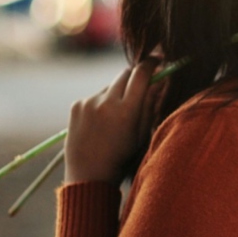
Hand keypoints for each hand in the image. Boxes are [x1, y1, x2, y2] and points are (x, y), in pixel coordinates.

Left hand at [64, 60, 161, 184]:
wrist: (88, 175)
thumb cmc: (122, 158)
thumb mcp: (142, 134)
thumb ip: (151, 105)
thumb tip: (161, 81)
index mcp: (127, 111)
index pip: (142, 74)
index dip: (152, 63)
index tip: (158, 60)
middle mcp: (106, 102)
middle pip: (126, 73)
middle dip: (136, 75)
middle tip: (143, 82)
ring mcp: (89, 102)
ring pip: (110, 86)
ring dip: (118, 93)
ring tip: (117, 118)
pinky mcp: (77, 105)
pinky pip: (96, 96)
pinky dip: (102, 103)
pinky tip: (101, 123)